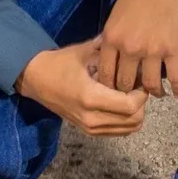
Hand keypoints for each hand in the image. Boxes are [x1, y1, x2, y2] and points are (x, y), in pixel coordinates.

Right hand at [16, 45, 146, 135]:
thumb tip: (128, 46)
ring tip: (128, 94)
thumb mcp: (82, 52)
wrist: (35, 80)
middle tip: (136, 86)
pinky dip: (126, 120)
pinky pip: (119, 131)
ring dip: (135, 112)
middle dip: (141, 103)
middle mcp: (92, 118)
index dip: (141, 93)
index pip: (131, 105)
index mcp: (91, 98)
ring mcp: (91, 128)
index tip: (139, 79)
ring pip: (129, 128)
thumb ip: (107, 51)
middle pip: (134, 120)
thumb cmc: (59, 63)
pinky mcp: (89, 132)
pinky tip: (120, 104)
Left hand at [95, 0, 177, 97]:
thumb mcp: (116, 13)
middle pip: (125, 83)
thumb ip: (114, 35)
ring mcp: (152, 52)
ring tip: (156, 93)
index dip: (109, 86)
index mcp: (112, 38)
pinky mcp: (174, 51)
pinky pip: (175, 79)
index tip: (114, 90)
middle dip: (129, 91)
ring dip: (153, 92)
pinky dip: (177, 89)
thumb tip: (110, 53)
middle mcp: (129, 49)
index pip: (105, 73)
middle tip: (135, 94)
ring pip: (150, 85)